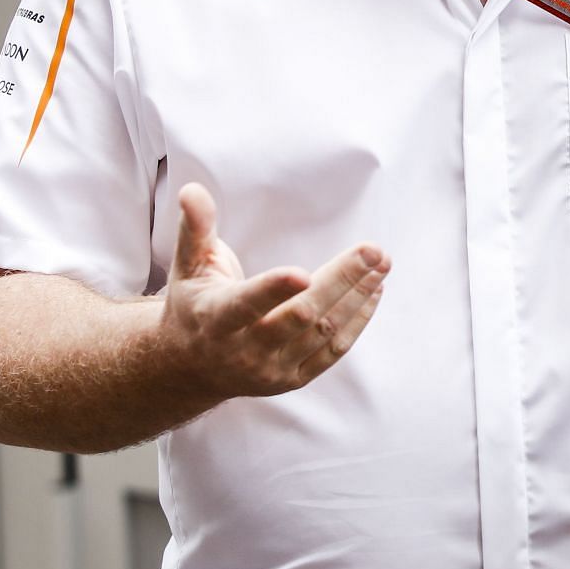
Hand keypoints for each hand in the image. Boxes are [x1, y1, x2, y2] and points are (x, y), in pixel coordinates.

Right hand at [161, 182, 390, 400]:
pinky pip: (333, 351)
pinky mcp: (292, 379)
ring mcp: (270, 369)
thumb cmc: (193, 305)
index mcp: (215, 319)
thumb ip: (195, 228)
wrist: (190, 368)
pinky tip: (374, 291)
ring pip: (323, 332)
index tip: (304, 273)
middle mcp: (243, 349)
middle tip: (373, 251)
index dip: (274, 290)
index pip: (246, 304)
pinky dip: (357, 320)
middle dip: (340, 281)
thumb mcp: (187, 267)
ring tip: (381, 264)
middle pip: (300, 316)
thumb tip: (192, 189)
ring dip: (357, 297)